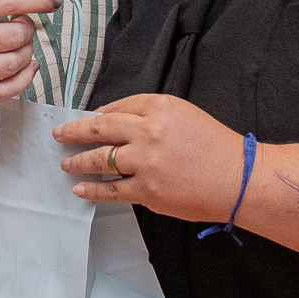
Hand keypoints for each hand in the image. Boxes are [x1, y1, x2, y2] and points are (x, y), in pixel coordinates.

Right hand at [0, 0, 57, 108]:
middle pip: (15, 35)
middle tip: (23, 26)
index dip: (37, 1)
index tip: (52, 1)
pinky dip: (23, 79)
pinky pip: (5, 91)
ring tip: (21, 47)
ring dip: (27, 54)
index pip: (8, 2)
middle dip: (28, 29)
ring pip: (14, 63)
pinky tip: (24, 68)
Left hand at [54, 93, 244, 220]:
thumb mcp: (184, 114)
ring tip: (66, 164)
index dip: (97, 115)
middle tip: (59, 135)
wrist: (240, 179)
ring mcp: (145, 163)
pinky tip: (81, 189)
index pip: (117, 107)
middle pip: (100, 129)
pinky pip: (111, 189)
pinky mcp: (148, 191)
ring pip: (100, 160)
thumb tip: (114, 122)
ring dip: (78, 162)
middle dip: (74, 132)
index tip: (85, 121)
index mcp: (159, 107)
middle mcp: (149, 131)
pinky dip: (93, 189)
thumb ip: (150, 114)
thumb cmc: (216, 146)